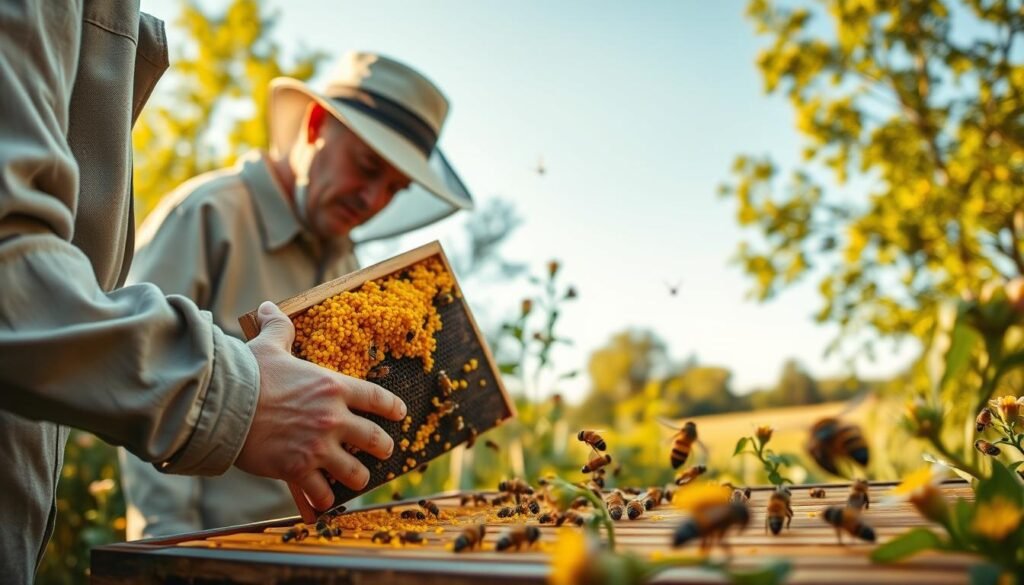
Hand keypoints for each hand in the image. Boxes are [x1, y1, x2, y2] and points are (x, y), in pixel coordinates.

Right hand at [235, 301, 406, 509]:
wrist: (223, 403)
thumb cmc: (248, 372)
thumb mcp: (268, 345)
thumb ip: (278, 328)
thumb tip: (269, 308)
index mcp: (333, 386)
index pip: (377, 398)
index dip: (393, 408)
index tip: (400, 414)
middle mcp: (334, 418)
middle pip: (376, 440)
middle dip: (384, 448)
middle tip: (383, 451)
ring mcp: (319, 446)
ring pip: (356, 472)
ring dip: (358, 478)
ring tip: (357, 479)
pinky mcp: (298, 470)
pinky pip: (322, 493)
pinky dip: (324, 500)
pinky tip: (324, 501)